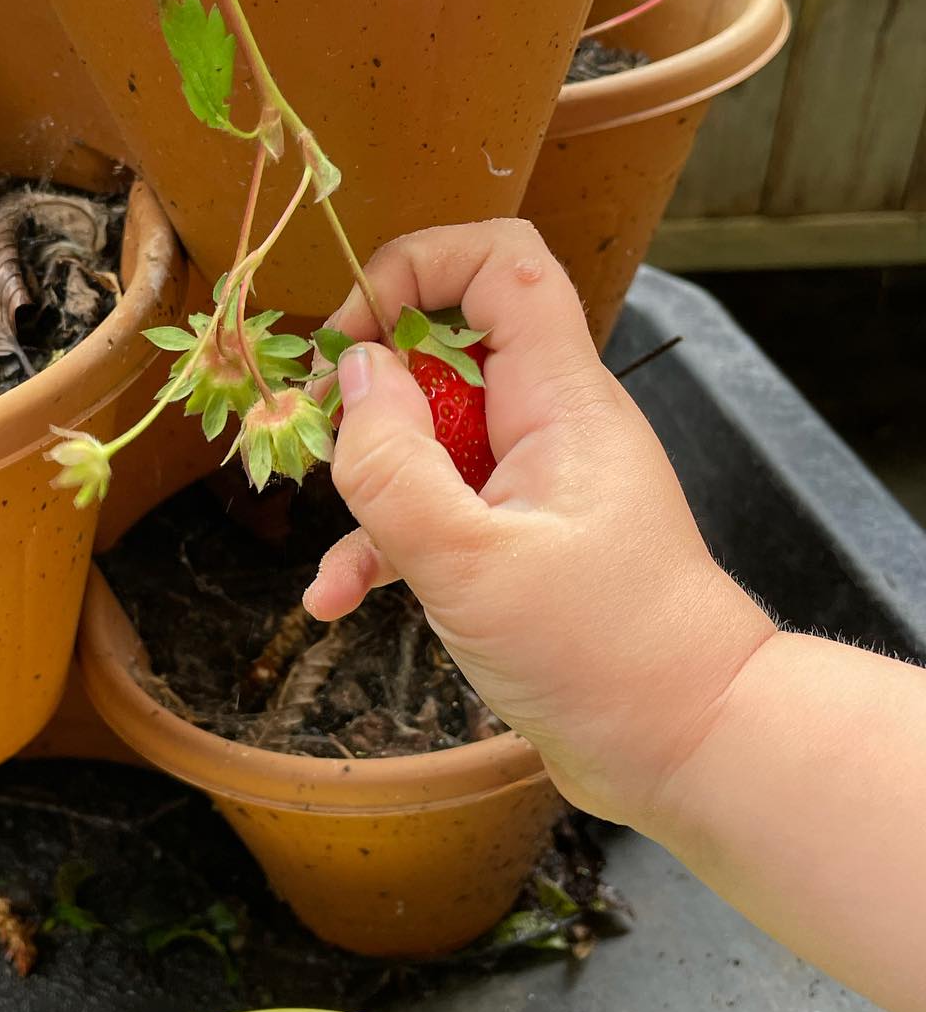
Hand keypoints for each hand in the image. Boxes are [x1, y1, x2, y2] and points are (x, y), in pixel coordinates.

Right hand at [306, 220, 775, 830]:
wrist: (690, 748)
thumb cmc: (602, 652)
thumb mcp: (469, 561)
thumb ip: (393, 464)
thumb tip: (351, 374)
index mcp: (559, 399)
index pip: (501, 263)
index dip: (418, 268)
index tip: (353, 341)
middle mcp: (550, 425)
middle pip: (449, 350)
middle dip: (373, 388)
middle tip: (321, 438)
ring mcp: (535, 486)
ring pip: (433, 442)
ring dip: (371, 482)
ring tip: (329, 539)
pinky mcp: (521, 545)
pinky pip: (440, 516)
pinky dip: (387, 547)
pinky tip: (336, 599)